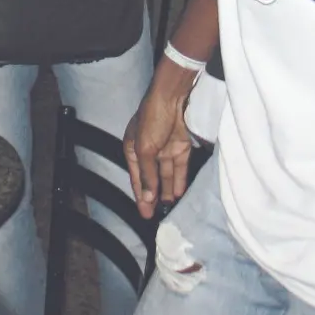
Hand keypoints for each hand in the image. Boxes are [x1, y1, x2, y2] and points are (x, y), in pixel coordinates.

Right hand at [124, 80, 194, 218]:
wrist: (174, 97)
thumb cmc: (152, 120)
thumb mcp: (145, 149)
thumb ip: (148, 175)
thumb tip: (148, 198)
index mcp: (133, 149)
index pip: (137, 178)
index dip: (140, 196)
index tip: (144, 214)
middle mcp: (148, 150)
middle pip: (151, 178)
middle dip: (154, 196)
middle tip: (157, 216)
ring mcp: (165, 148)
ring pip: (166, 174)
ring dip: (167, 190)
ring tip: (170, 208)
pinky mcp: (181, 146)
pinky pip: (180, 167)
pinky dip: (180, 180)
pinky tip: (179, 194)